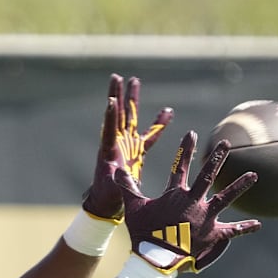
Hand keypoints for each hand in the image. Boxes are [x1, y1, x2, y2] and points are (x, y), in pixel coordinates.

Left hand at [83, 74, 173, 220]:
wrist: (110, 201)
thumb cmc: (108, 195)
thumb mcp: (111, 187)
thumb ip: (116, 178)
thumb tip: (117, 170)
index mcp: (109, 150)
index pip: (109, 128)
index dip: (110, 115)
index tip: (110, 99)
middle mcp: (116, 143)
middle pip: (117, 114)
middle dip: (117, 95)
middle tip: (117, 77)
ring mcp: (127, 144)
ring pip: (129, 117)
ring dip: (131, 99)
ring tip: (134, 80)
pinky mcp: (136, 150)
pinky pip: (150, 134)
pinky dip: (159, 124)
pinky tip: (168, 111)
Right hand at [116, 131, 261, 273]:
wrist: (156, 258)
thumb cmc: (143, 232)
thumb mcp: (134, 208)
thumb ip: (128, 187)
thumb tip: (115, 170)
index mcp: (175, 194)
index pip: (180, 166)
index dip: (186, 149)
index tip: (192, 134)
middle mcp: (194, 202)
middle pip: (208, 176)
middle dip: (217, 158)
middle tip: (226, 144)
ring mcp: (206, 218)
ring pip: (226, 198)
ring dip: (239, 186)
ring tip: (253, 175)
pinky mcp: (214, 235)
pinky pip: (232, 231)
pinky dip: (245, 228)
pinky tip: (258, 224)